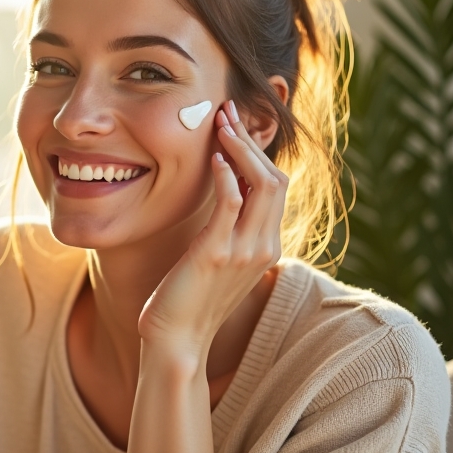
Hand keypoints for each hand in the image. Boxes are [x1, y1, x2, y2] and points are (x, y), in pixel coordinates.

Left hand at [137, 99, 289, 353]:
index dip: (258, 151)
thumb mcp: (216, 260)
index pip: (276, 186)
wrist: (176, 340)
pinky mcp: (216, 253)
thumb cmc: (188, 300)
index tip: (235, 125)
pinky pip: (231, 203)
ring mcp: (243, 251)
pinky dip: (225, 174)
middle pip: (275, 179)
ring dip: (240, 149)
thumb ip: (227, 230)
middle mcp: (263, 247)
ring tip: (220, 124)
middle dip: (252, 141)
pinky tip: (211, 156)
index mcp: (266, 246)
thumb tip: (222, 196)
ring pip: (261, 184)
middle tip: (228, 112)